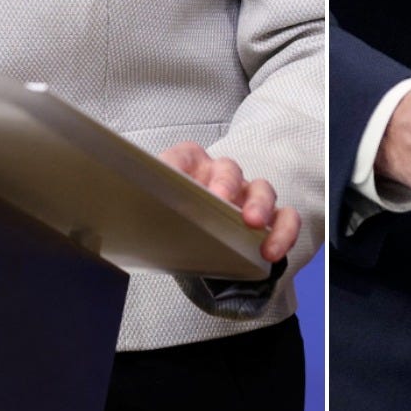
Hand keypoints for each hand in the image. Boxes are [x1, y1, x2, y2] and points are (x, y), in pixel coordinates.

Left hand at [158, 141, 301, 263]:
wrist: (192, 252)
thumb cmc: (172, 228)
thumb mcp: (153, 219)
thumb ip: (144, 212)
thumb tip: (125, 218)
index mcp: (189, 172)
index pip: (182, 157)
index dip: (177, 164)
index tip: (170, 177)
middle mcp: (222, 178)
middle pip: (228, 169)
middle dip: (225, 182)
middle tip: (219, 199)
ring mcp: (248, 197)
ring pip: (262, 188)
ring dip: (259, 204)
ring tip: (253, 223)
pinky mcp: (268, 220)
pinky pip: (285, 218)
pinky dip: (283, 232)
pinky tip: (272, 252)